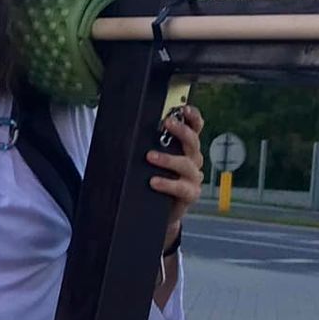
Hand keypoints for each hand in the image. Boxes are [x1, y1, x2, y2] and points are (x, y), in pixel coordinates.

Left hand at [147, 105, 203, 247]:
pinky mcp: (190, 194)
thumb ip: (147, 145)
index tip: (184, 108)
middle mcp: (193, 160)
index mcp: (185, 148)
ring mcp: (193, 178)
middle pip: (193, 142)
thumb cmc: (154, 181)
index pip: (195, 128)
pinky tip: (154, 181)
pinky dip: (167, 183)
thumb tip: (123, 130)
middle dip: (181, 131)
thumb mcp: (151, 160)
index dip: (193, 117)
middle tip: (167, 124)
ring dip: (168, 159)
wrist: (159, 211)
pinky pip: (182, 187)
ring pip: (186, 164)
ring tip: (150, 156)